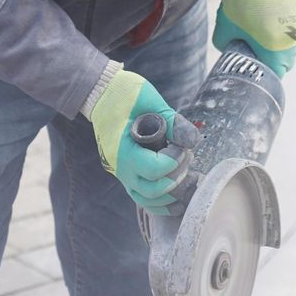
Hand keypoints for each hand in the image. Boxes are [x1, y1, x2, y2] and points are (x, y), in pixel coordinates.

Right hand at [86, 69, 182, 210]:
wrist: (102, 94)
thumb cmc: (124, 94)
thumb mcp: (149, 100)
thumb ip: (172, 122)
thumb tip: (193, 141)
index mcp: (122, 149)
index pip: (154, 169)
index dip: (175, 160)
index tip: (182, 145)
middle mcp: (119, 167)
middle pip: (152, 190)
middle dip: (176, 177)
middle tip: (186, 157)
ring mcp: (121, 173)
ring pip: (146, 199)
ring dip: (169, 194)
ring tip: (184, 173)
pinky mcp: (126, 174)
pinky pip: (142, 196)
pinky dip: (160, 201)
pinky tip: (176, 196)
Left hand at [213, 0, 295, 76]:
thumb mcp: (226, 24)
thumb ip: (224, 43)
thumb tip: (226, 47)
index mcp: (276, 55)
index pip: (273, 75)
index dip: (261, 70)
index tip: (252, 60)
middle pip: (285, 59)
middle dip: (271, 52)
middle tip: (255, 37)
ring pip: (294, 41)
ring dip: (282, 36)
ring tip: (264, 19)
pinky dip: (291, 20)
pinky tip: (276, 8)